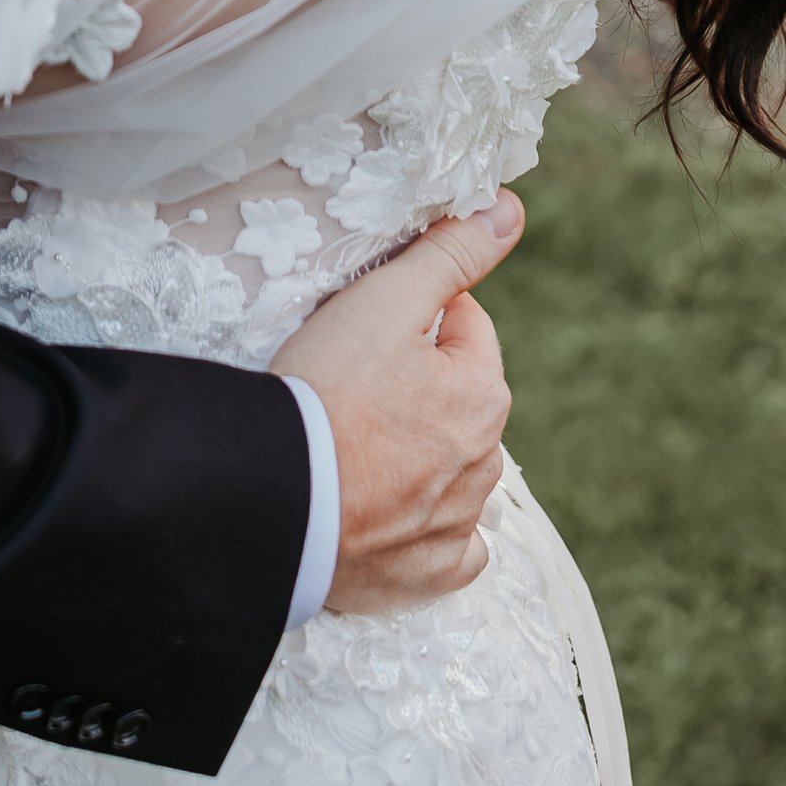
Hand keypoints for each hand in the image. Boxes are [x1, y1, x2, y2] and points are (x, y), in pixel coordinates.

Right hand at [274, 194, 523, 616]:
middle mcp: (484, 464)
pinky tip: (392, 512)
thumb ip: (450, 255)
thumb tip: (508, 211)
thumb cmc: (327, 392)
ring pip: (453, 470)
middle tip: (351, 380)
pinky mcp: (424, 574)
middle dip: (421, 384)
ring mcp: (455, 524)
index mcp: (483, 396)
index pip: (465, 326)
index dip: (413, 314)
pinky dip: (428, 528)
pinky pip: (448, 549)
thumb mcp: (385, 300)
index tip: (365, 325)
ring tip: (356, 442)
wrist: (276, 499)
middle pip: (458, 398)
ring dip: (420, 451)